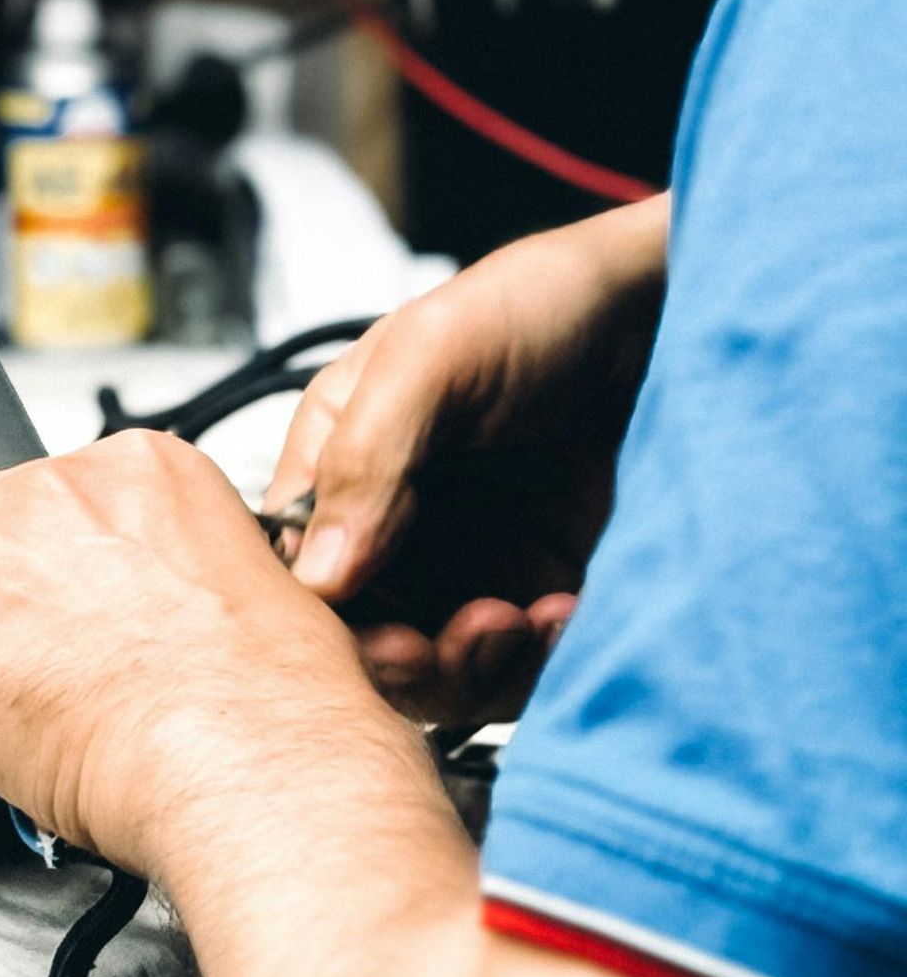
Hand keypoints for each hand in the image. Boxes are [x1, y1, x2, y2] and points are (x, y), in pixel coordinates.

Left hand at [0, 429, 375, 875]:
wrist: (257, 768)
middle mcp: (51, 495)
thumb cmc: (277, 714)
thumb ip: (184, 580)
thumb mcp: (258, 594)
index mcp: (137, 471)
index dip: (25, 587)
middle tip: (3, 687)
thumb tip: (167, 622)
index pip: (27, 504)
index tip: (55, 642)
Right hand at [262, 197, 669, 730]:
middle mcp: (397, 524)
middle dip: (407, 661)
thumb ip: (368, 454)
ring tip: (521, 619)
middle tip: (456, 639)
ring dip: (475, 669)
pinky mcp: (545, 594)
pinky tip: (566, 614)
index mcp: (342, 463)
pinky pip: (522, 669)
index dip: (332, 619)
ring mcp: (472, 565)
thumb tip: (320, 574)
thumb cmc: (542, 303)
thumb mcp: (435, 352)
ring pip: (441, 674)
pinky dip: (537, 664)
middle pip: (365, 639)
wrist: (674, 310)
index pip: (302, 572)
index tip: (385, 634)